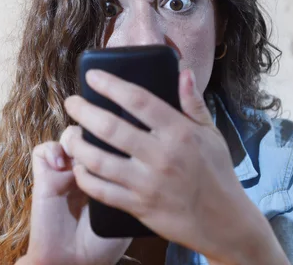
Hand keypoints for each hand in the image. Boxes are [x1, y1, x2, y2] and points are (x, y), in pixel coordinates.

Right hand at [19, 137, 130, 264]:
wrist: (76, 263)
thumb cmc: (105, 242)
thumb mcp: (128, 208)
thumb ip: (131, 181)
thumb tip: (136, 154)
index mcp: (109, 171)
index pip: (113, 138)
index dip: (117, 132)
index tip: (125, 138)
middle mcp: (88, 167)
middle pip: (93, 130)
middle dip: (99, 129)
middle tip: (104, 142)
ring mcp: (65, 171)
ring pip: (70, 135)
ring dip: (76, 138)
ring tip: (81, 154)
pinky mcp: (44, 179)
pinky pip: (43, 151)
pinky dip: (52, 150)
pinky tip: (61, 165)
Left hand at [63, 69, 286, 263]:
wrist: (222, 221)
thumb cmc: (216, 173)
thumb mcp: (211, 134)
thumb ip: (193, 104)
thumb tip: (183, 72)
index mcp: (179, 133)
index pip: (139, 100)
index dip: (112, 84)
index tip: (92, 75)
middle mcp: (161, 156)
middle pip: (110, 127)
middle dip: (83, 111)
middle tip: (72, 102)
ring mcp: (147, 183)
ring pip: (98, 160)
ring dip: (77, 144)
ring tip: (70, 133)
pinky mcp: (138, 206)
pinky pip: (101, 190)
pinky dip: (84, 176)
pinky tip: (79, 165)